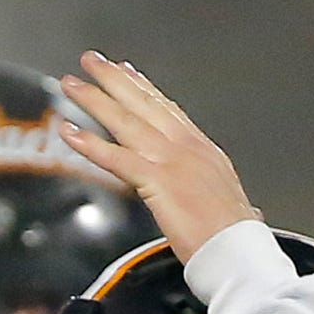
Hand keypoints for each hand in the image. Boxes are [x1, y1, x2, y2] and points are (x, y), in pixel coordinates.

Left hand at [57, 53, 258, 261]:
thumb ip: (222, 199)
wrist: (239, 253)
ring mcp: (172, 162)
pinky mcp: (157, 182)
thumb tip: (243, 208)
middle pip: (144, 104)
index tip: (127, 70)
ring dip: (94, 100)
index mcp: (204, 152)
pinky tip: (70, 132)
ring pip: (126, 122)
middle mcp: (187, 148)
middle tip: (91, 59)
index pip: (169, 110)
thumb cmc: (236, 239)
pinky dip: (91, 144)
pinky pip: (117, 159)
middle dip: (114, 79)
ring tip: (71, 84)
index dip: (144, 88)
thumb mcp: (234, 206)